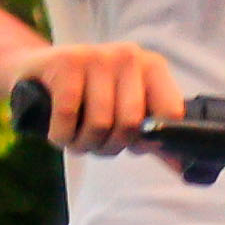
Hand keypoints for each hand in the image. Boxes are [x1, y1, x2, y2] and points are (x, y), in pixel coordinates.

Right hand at [27, 39, 185, 150]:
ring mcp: (97, 55)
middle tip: (94, 143)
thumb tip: (186, 168)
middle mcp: (129, 56)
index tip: (130, 144)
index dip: (148, 141)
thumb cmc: (90, 99)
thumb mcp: (126, 113)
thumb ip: (155, 140)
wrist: (38, 73)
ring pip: (100, 123)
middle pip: (131, 124)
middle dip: (109, 147)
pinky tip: (59, 132)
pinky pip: (69, 116)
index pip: (170, 112)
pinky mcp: (65, 62)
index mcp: (152, 67)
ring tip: (76, 139)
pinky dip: (61, 136)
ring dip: (83, 145)